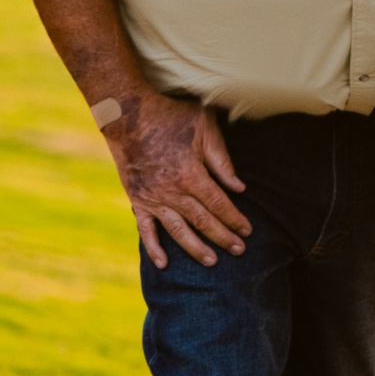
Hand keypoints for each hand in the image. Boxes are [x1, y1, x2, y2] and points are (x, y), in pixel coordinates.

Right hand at [104, 91, 250, 269]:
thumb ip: (222, 160)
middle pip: (203, 221)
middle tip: (238, 251)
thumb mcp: (204, 128)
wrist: (127, 112)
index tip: (247, 231)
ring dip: (195, 249)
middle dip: (223, 238)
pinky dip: (153, 247)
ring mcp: (152, 198)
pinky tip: (163, 264)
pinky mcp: (136, 198)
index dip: (235, 219)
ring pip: (178, 231)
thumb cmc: (170, 115)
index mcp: (191, 174)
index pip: (219, 205)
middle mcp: (172, 192)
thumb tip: (239, 188)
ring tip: (211, 262)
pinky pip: (145, 229)